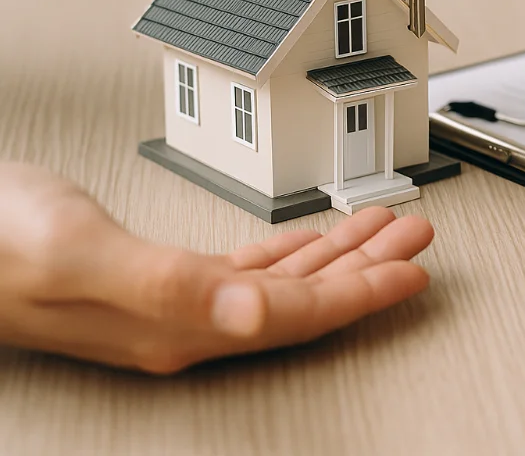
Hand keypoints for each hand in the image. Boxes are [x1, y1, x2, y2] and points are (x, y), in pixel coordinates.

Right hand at [0, 162, 433, 373]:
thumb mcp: (81, 254)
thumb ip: (169, 284)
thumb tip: (254, 313)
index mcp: (181, 321)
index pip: (295, 314)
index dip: (361, 294)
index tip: (412, 272)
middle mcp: (188, 320)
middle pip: (304, 302)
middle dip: (368, 269)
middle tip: (416, 238)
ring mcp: (176, 303)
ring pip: (284, 283)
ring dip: (340, 255)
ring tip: (385, 228)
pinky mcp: (161, 280)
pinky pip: (248, 270)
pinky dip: (292, 250)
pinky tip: (311, 241)